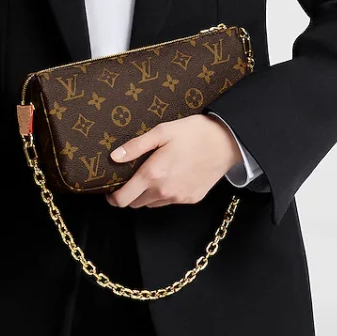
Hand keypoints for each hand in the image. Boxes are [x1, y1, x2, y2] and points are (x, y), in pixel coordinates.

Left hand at [104, 115, 241, 208]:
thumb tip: (114, 157)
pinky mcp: (191, 199)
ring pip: (152, 204)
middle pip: (135, 203)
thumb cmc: (193, 133)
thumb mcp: (162, 131)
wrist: (226, 142)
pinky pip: (169, 202)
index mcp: (153, 175)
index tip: (110, 190)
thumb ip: (136, 146)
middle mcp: (164, 191)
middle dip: (129, 194)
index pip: (123, 199)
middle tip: (131, 178)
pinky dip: (164, 194)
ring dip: (147, 194)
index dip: (112, 197)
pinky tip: (171, 176)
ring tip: (152, 175)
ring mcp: (179, 198)